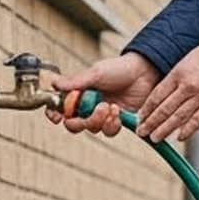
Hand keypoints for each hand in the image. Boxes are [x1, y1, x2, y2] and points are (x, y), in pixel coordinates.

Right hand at [43, 52, 159, 136]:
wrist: (144, 72)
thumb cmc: (119, 69)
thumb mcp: (96, 73)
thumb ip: (76, 82)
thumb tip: (54, 84)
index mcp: (79, 93)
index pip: (60, 107)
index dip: (54, 115)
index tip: (57, 117)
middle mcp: (88, 106)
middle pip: (74, 124)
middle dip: (81, 122)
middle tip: (94, 110)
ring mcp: (102, 115)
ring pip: (92, 129)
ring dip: (99, 121)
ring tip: (110, 107)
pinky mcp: (117, 121)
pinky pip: (109, 131)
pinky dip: (112, 124)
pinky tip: (118, 111)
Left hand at [136, 36, 198, 143]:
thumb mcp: (190, 59)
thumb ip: (179, 75)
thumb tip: (167, 90)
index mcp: (179, 73)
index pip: (157, 95)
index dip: (147, 109)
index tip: (140, 118)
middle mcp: (187, 86)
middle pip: (164, 109)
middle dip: (151, 123)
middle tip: (141, 133)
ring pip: (178, 117)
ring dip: (164, 130)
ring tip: (155, 139)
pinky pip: (198, 120)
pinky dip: (187, 130)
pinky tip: (179, 138)